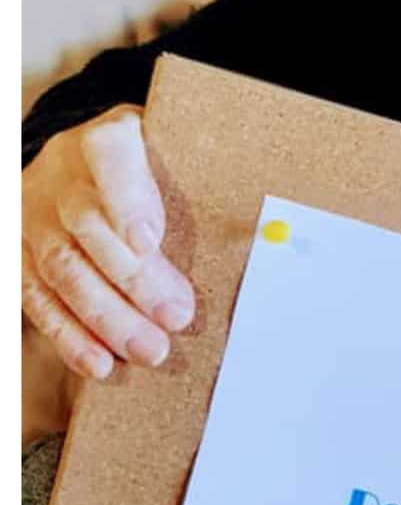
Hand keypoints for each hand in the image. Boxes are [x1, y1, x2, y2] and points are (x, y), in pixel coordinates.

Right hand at [21, 106, 193, 395]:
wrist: (76, 166)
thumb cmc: (145, 171)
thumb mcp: (171, 159)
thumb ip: (199, 188)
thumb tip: (271, 238)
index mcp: (103, 141)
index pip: (108, 154)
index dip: (125, 197)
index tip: (148, 240)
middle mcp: (61, 177)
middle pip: (88, 226)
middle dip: (134, 279)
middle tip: (176, 317)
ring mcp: (34, 217)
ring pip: (63, 267)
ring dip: (105, 316)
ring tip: (148, 350)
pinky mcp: (18, 255)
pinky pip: (37, 297)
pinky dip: (68, 335)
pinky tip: (99, 363)